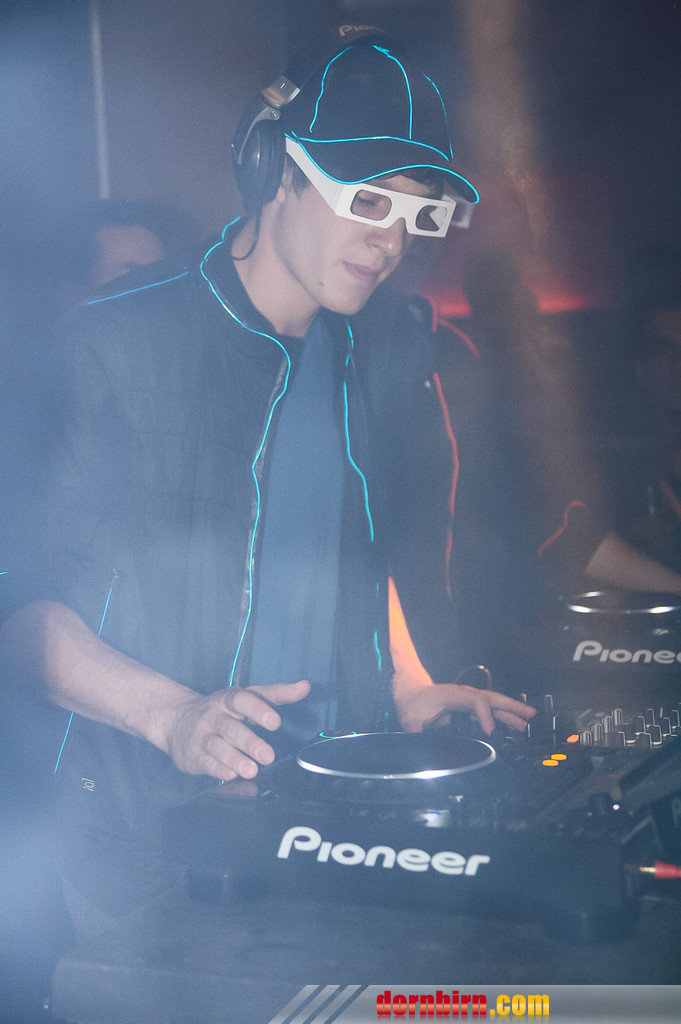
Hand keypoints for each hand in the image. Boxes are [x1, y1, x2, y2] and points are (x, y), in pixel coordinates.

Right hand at [163, 679, 309, 780]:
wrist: (177, 721)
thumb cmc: (222, 711)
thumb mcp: (247, 698)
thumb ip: (276, 694)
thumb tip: (305, 686)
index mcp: (228, 700)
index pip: (242, 700)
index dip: (257, 710)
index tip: (275, 722)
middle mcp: (213, 716)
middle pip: (231, 728)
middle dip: (250, 742)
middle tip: (268, 756)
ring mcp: (201, 736)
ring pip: (217, 747)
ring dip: (235, 759)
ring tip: (252, 770)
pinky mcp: (193, 756)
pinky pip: (206, 764)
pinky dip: (219, 770)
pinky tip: (231, 775)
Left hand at [396, 682, 535, 735]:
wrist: (410, 695)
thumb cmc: (413, 705)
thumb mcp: (413, 720)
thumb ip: (421, 733)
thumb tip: (428, 747)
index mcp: (454, 695)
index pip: (477, 701)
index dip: (487, 716)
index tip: (493, 732)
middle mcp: (465, 696)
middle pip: (493, 699)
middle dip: (512, 707)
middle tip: (529, 716)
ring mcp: (469, 701)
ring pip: (495, 705)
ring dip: (512, 713)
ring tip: (528, 723)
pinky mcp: (470, 708)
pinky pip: (490, 711)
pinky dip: (503, 718)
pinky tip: (513, 726)